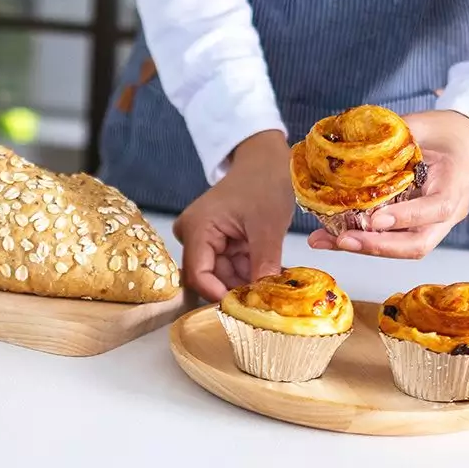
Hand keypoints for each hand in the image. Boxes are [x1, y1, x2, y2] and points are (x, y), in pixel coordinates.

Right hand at [174, 130, 294, 301]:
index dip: (219, 295)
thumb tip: (264, 297)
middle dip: (238, 289)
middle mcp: (194, 235)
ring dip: (247, 282)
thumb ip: (264, 262)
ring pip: (223, 275)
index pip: (198, 275)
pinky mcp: (218, 241)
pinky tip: (270, 275)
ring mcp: (205, 239)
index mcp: (198, 228)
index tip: (246, 307)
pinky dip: (250, 271)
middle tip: (267, 301)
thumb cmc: (264, 181)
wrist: (265, 159)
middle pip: (210, 278)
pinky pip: (231, 266)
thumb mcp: (268, 225)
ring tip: (274, 287)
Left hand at [307, 109, 468, 258]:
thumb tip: (352, 138)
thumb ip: (395, 135)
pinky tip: (329, 238)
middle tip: (344, 239)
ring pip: (402, 249)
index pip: (438, 207)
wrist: (458, 144)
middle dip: (379, 246)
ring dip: (362, 248)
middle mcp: (448, 212)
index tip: (374, 219)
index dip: (406, 217)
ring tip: (326, 240)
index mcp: (455, 182)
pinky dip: (359, 241)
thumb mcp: (422, 125)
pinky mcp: (413, 229)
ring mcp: (432, 225)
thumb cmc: (441, 133)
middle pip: (419, 244)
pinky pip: (389, 242)